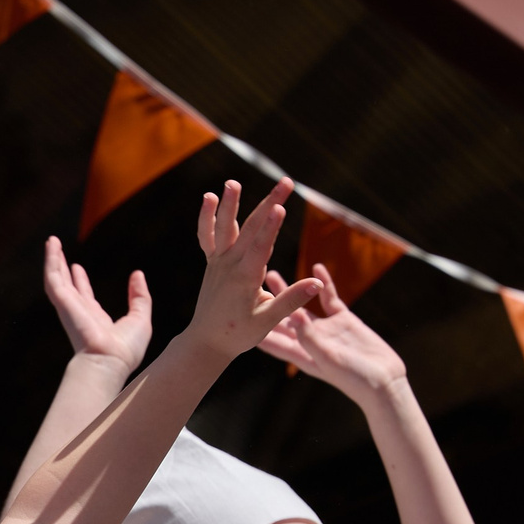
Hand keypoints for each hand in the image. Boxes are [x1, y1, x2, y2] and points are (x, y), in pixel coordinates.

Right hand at [42, 236, 151, 372]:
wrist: (109, 361)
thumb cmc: (125, 349)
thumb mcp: (140, 318)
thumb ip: (140, 297)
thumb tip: (137, 275)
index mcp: (95, 320)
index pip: (85, 297)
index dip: (81, 282)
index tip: (77, 268)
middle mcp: (79, 312)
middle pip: (67, 285)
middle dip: (62, 268)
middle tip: (58, 251)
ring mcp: (69, 307)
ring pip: (57, 278)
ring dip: (53, 259)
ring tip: (51, 241)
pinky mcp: (62, 302)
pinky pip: (53, 277)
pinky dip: (51, 260)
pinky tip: (52, 244)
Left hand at [175, 179, 319, 362]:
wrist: (206, 341)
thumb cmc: (238, 333)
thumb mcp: (267, 321)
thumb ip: (291, 301)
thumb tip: (316, 284)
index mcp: (244, 278)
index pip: (260, 248)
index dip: (271, 227)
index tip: (280, 207)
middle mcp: (229, 265)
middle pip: (250, 228)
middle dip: (269, 203)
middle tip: (286, 182)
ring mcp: (218, 262)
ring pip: (225, 228)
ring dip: (230, 204)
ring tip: (232, 183)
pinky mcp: (212, 262)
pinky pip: (207, 236)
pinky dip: (207, 218)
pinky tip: (209, 198)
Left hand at [257, 262, 407, 396]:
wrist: (384, 382)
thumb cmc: (355, 378)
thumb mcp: (329, 358)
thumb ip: (311, 339)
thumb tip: (294, 317)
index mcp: (300, 354)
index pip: (270, 341)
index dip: (252, 328)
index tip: (232, 315)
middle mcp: (309, 340)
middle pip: (279, 319)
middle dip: (262, 304)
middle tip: (244, 288)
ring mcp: (326, 330)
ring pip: (301, 304)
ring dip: (287, 289)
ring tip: (270, 273)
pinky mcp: (344, 321)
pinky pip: (329, 298)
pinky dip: (323, 283)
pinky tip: (316, 266)